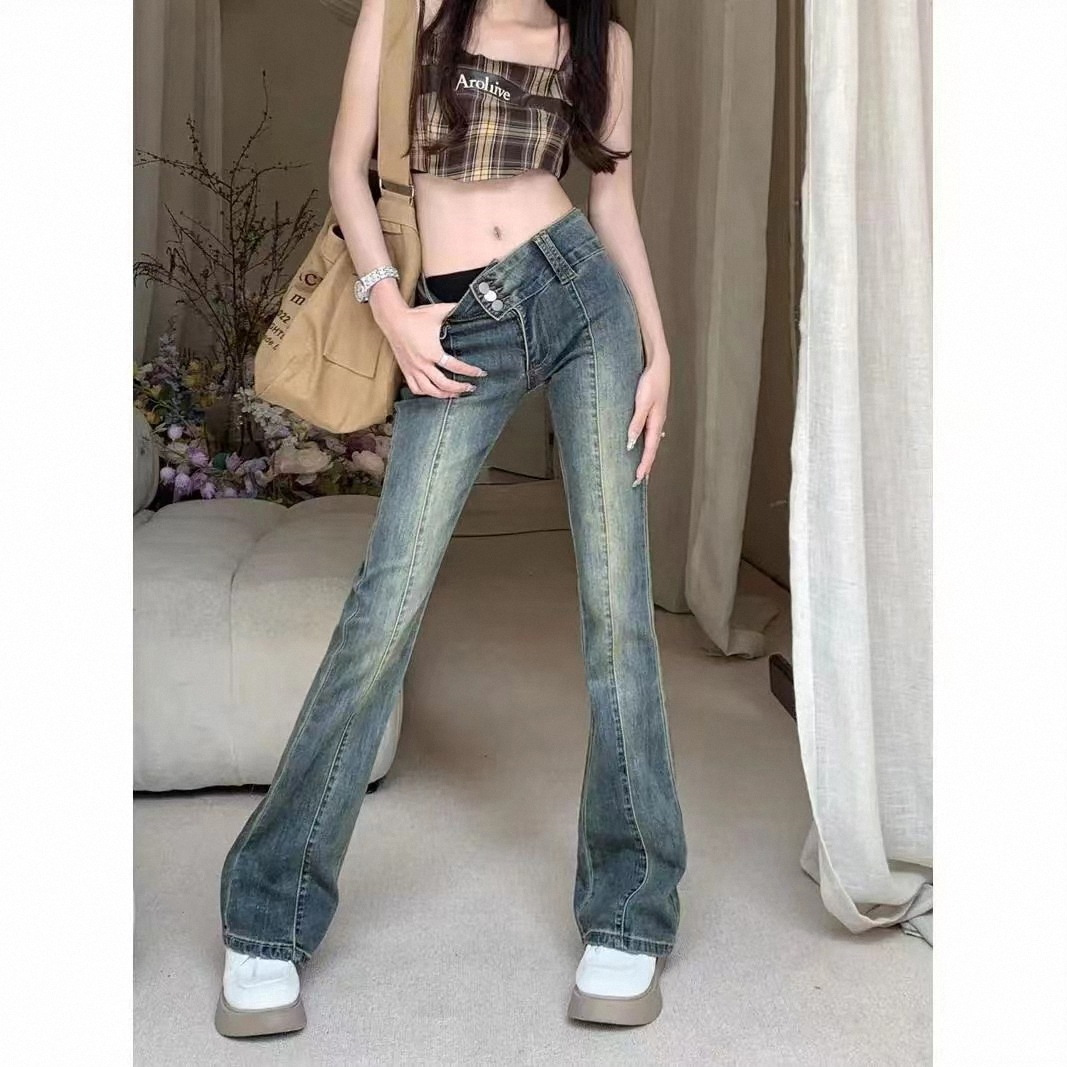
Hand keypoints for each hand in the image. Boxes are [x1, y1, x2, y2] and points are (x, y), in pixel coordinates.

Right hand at [379, 302, 486, 398]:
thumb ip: (453, 309)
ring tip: (455, 394)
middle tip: (470, 388)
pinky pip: (416, 388)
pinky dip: (426, 393)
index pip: (455, 366)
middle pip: (444, 384)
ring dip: (444, 395)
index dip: (469, 371)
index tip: (480, 373)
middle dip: (459, 388)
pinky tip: (434, 392)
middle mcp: (422, 364)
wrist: (392, 319)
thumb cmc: (414, 316)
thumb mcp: (437, 311)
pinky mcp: (406, 370)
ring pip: (430, 391)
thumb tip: (467, 306)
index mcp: (432, 352)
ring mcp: (413, 369)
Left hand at [626, 359, 668, 484]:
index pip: (650, 450)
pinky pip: (650, 433)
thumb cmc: (650, 381)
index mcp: (656, 422)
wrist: (658, 363)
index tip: (638, 480)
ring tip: (642, 469)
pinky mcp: (653, 411)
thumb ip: (636, 422)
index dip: (644, 466)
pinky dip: (647, 443)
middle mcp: (657, 422)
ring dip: (646, 456)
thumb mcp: (642, 402)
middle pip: (651, 449)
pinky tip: (644, 444)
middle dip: (645, 466)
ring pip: (651, 442)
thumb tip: (631, 444)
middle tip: (639, 482)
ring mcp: (656, 417)